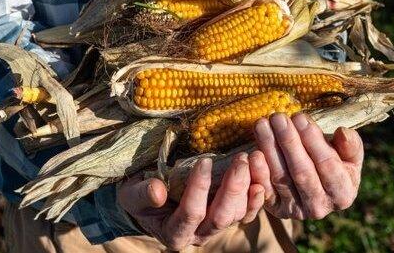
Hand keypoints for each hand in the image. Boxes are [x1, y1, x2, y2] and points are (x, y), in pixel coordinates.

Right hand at [117, 153, 264, 249]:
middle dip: (233, 188)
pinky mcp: (228, 217)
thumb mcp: (132, 194)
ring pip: (238, 214)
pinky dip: (256, 198)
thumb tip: (157, 191)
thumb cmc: (138, 195)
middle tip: (240, 160)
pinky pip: (247, 212)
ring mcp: (216, 227)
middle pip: (222, 216)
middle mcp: (199, 235)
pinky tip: (261, 181)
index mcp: (174, 233)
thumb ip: (143, 194)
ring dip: (247, 187)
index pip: (191, 213)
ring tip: (252, 159)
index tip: (203, 161)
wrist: (148, 199)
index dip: (199, 189)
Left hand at [249, 112, 363, 219]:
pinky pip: (264, 190)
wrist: (314, 189)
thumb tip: (343, 133)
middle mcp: (319, 207)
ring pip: (281, 178)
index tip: (300, 117)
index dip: (313, 140)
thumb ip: (351, 146)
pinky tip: (252, 151)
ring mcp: (296, 211)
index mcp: (343, 194)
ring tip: (262, 125)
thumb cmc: (333, 165)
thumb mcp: (349, 157)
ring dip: (269, 149)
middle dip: (288, 141)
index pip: (327, 164)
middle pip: (302, 172)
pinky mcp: (275, 209)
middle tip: (277, 117)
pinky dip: (258, 171)